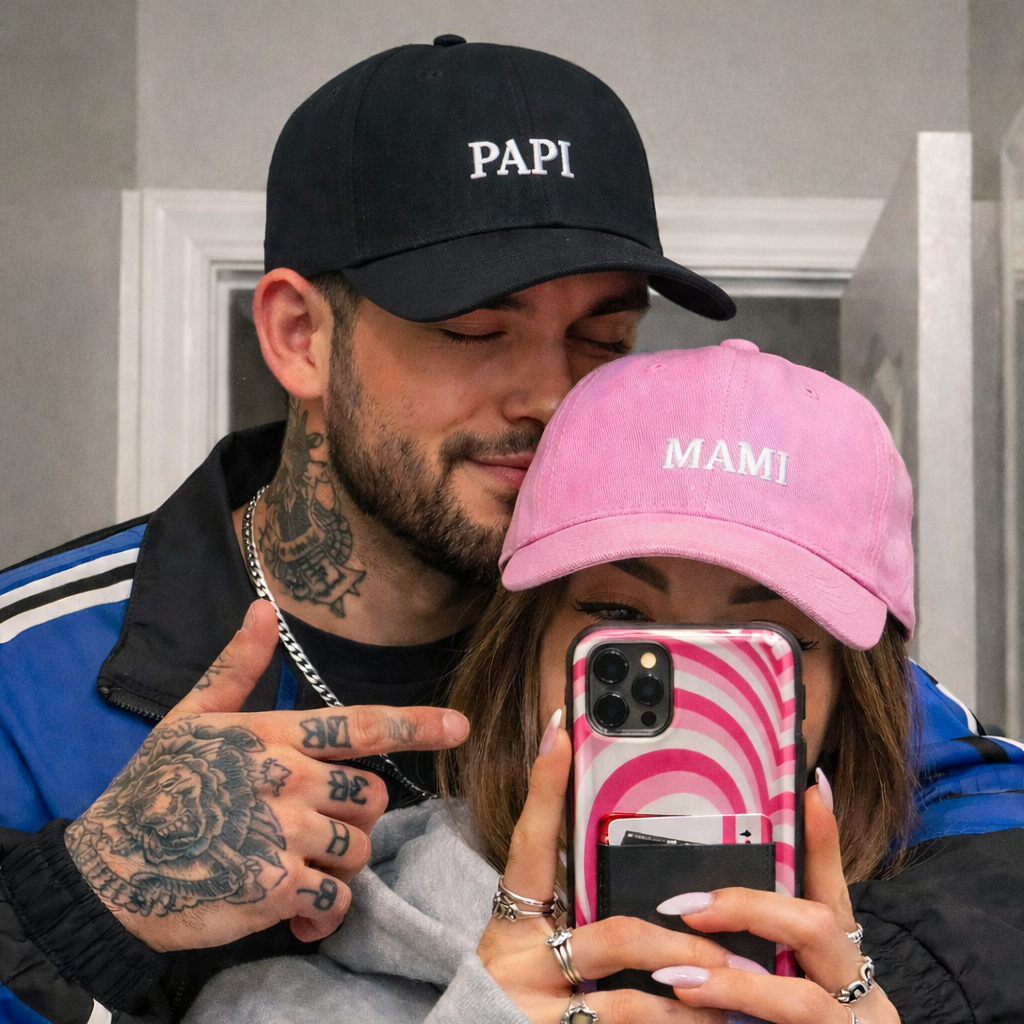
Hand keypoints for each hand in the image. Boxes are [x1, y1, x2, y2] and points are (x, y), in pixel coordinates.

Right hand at [65, 600, 468, 951]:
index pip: (362, 726)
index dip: (417, 725)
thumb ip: (237, 668)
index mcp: (273, 736)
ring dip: (337, 865)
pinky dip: (323, 911)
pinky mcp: (275, 887)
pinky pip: (335, 900)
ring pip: (358, 849)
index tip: (460, 726)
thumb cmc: (152, 788)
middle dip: (352, 816)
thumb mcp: (190, 717)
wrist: (106, 870)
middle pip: (370, 797)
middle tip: (308, 829)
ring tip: (295, 869)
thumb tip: (263, 609)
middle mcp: (288, 779)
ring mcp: (284, 834)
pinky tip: (294, 913)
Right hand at [477, 713, 731, 1023]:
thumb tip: (615, 856)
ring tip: (731, 1001)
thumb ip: (571, 905)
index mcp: (514, 918)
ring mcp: (534, 1010)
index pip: (532, 841)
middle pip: (614, 937)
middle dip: (677, 945)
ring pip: (628, 1008)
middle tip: (726, 952)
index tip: (561, 730)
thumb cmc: (516, 990)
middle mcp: (520, 960)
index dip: (545, 786)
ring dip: (688, 1008)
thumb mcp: (530, 941)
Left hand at [657, 776, 899, 1023]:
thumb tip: (792, 809)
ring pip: (800, 1003)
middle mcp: (862, 991)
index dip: (822, 839)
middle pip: (815, 929)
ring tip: (677, 980)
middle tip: (686, 907)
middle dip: (747, 910)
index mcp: (847, 956)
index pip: (833, 885)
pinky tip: (690, 1018)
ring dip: (734, 987)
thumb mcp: (795, 966)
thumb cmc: (806, 1020)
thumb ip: (778, 912)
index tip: (808, 786)